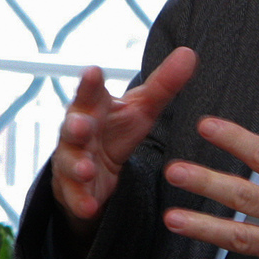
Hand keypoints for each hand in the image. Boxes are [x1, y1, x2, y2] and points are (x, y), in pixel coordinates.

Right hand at [51, 47, 198, 233]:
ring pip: (69, 162)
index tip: (93, 71)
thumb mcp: (142, 110)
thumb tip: (189, 52)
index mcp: (93, 108)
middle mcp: (77, 133)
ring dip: (76, 165)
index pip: (90, 93)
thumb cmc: (116, 131)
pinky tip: (90, 206)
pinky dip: (80, 201)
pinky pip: (74, 196)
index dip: (90, 84)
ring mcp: (72, 161)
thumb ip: (163, 84)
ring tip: (87, 169)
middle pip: (72, 126)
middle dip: (75, 126)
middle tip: (82, 125)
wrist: (94, 172)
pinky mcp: (72, 190)